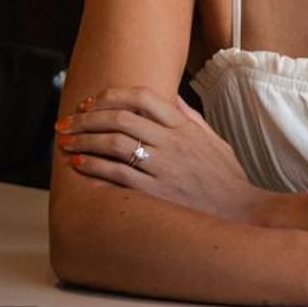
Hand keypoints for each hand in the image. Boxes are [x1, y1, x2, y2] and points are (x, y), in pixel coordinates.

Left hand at [58, 87, 265, 221]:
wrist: (241, 210)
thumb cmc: (226, 175)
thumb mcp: (213, 138)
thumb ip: (189, 116)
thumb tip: (168, 97)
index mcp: (184, 127)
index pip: (143, 97)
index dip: (111, 96)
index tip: (90, 103)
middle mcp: (173, 143)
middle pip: (121, 118)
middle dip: (87, 118)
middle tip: (66, 122)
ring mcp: (165, 167)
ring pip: (115, 144)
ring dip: (85, 140)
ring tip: (66, 142)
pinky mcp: (158, 192)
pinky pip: (119, 174)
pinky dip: (95, 166)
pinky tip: (79, 163)